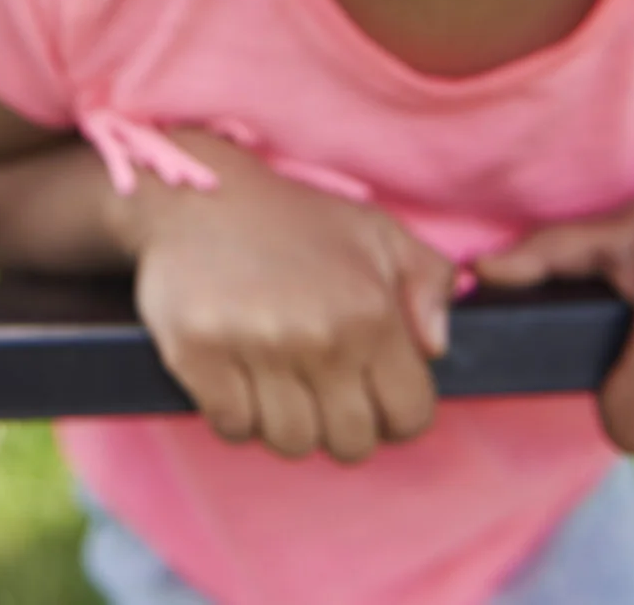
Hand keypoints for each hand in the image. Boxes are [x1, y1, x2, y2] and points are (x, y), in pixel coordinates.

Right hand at [122, 132, 457, 463]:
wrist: (195, 190)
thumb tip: (438, 347)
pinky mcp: (199, 354)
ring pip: (291, 443)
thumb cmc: (289, 217)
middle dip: (339, 426)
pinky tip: (235, 376)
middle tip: (317, 390)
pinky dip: (235, 414)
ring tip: (274, 380)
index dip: (394, 415)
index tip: (369, 396)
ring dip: (284, 422)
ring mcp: (257, 347)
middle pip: (351, 444)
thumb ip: (428, 281)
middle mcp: (320, 335)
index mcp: (371, 310)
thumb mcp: (376, 230)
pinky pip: (232, 427)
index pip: (409, 416)